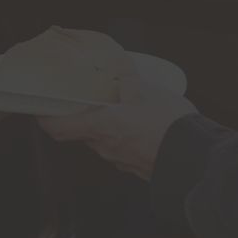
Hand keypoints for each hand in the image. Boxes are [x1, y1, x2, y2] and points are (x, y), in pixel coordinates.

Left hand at [38, 76, 199, 179]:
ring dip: (109, 127)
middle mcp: (105, 147)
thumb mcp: (146, 91)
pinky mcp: (137, 167)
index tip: (42, 110)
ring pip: (104, 141)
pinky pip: (124, 150)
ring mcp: (120, 160)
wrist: (195, 157)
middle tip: (91, 100)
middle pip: (83, 132)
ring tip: (125, 109)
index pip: (59, 128)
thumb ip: (127, 81)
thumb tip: (119, 70)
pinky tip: (143, 126)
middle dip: (85, 117)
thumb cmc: (169, 123)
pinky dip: (126, 138)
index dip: (46, 119)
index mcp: (101, 127)